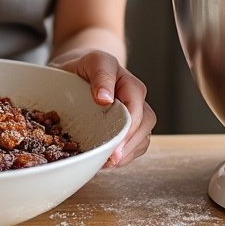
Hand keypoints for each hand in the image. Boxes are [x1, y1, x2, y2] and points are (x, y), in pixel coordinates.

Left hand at [50, 49, 154, 167]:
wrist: (80, 72)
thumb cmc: (86, 67)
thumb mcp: (92, 61)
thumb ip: (101, 74)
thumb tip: (105, 98)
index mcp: (129, 83)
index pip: (136, 104)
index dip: (128, 125)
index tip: (113, 142)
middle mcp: (136, 100)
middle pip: (145, 123)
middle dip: (129, 144)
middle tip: (111, 159)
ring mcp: (135, 115)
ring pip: (143, 138)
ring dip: (127, 153)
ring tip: (109, 163)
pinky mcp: (129, 129)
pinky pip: (135, 146)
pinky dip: (124, 157)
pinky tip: (109, 161)